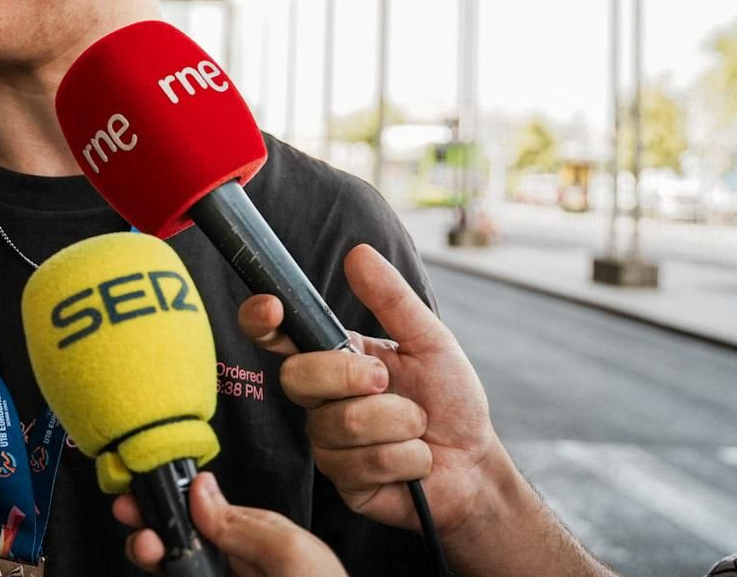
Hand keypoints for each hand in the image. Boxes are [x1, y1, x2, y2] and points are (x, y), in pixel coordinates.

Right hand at [112, 471, 345, 576]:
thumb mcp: (291, 553)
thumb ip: (242, 523)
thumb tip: (200, 487)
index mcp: (254, 537)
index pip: (201, 511)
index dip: (168, 503)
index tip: (140, 501)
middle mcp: (233, 564)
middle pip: (179, 543)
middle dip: (152, 535)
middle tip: (143, 539)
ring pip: (175, 570)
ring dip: (152, 558)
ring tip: (148, 553)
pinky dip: (167, 575)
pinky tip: (161, 573)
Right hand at [240, 244, 500, 541]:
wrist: (474, 464)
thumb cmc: (451, 399)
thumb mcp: (430, 341)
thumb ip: (392, 299)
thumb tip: (358, 253)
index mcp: (334, 359)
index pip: (279, 336)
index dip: (261, 320)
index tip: (271, 307)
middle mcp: (322, 400)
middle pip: (298, 379)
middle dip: (351, 376)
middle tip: (388, 381)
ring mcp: (328, 443)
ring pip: (341, 423)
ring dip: (398, 423)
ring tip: (417, 427)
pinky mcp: (344, 482)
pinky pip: (363, 463)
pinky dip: (406, 457)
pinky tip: (415, 459)